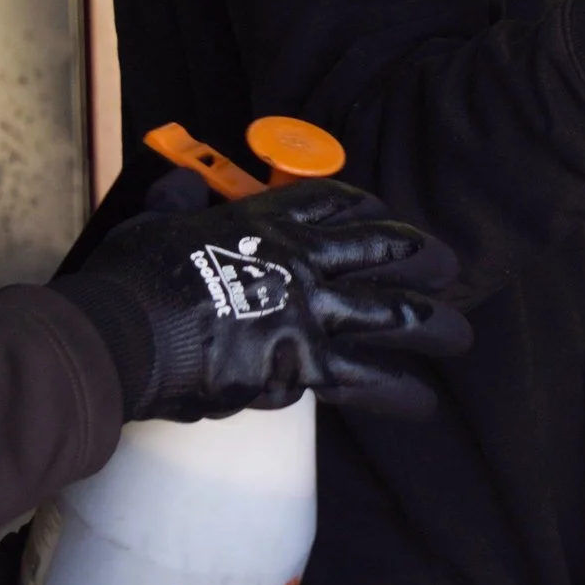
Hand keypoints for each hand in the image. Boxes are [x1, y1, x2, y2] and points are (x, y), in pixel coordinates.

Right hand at [56, 175, 469, 421]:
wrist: (124, 333)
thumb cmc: (132, 277)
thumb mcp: (156, 220)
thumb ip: (178, 199)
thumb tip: (179, 182)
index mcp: (264, 221)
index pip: (330, 204)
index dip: (366, 209)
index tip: (387, 216)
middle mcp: (298, 261)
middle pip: (378, 250)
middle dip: (420, 258)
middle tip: (450, 267)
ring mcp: (306, 312)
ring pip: (387, 313)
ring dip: (430, 324)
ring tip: (461, 336)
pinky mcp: (300, 365)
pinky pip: (363, 381)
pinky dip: (397, 393)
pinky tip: (424, 403)